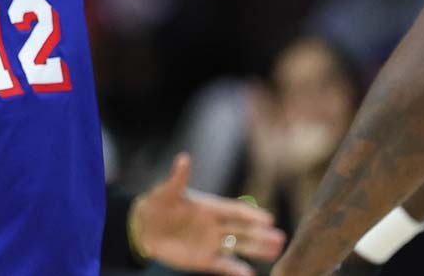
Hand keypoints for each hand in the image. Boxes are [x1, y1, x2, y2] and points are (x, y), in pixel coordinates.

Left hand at [131, 153, 285, 275]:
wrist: (143, 228)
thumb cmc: (156, 204)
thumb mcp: (166, 191)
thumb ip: (178, 179)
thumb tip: (183, 158)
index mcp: (210, 207)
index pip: (235, 210)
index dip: (251, 214)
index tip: (268, 219)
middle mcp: (215, 225)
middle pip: (243, 230)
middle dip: (261, 234)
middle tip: (281, 238)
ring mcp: (211, 243)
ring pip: (239, 246)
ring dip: (257, 250)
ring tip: (276, 252)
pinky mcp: (204, 260)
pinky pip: (224, 266)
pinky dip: (237, 270)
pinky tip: (250, 274)